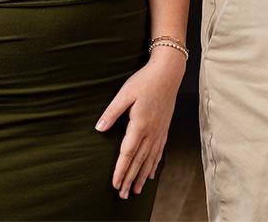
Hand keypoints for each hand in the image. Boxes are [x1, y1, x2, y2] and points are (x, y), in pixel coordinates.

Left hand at [95, 48, 184, 198]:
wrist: (168, 72)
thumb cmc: (145, 80)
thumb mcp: (124, 94)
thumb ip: (111, 112)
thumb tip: (99, 128)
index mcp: (140, 124)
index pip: (128, 153)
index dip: (121, 170)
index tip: (115, 184)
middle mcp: (151, 131)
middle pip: (139, 161)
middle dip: (130, 179)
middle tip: (124, 195)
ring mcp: (159, 131)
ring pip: (150, 159)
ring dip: (142, 176)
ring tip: (136, 190)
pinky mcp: (164, 128)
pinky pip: (159, 151)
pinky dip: (154, 165)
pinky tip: (151, 173)